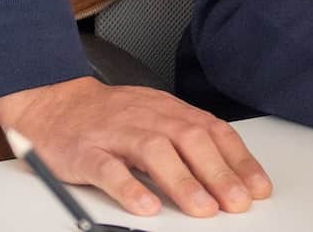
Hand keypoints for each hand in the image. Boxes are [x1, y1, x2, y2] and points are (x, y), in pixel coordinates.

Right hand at [0, 75, 272, 217]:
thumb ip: (189, 139)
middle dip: (218, 173)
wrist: (54, 103)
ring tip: (202, 208)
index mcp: (167, 110)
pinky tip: (146, 206)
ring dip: (182, 181)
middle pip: (188, 139)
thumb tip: (233, 174)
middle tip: (236, 203)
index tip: (258, 188)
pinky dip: (128, 188)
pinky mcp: (85, 152)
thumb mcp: (155, 117)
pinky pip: (108, 169)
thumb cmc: (111, 117)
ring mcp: (115, 134)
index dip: (238, 159)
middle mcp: (146, 118)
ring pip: (153, 151)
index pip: (212, 130)